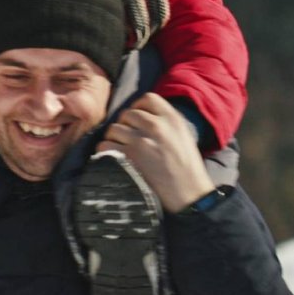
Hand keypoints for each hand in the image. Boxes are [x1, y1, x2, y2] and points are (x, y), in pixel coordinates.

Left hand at [96, 94, 214, 211]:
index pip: (147, 99)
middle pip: (127, 114)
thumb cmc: (187, 168)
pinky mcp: (128, 156)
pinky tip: (115, 158)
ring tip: (122, 150)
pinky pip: (105, 145)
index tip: (137, 120)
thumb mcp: (183, 136)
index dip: (138, 107)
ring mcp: (140, 141)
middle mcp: (156, 126)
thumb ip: (165, 122)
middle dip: (125, 125)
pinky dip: (105, 151)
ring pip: (113, 128)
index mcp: (172, 119)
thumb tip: (140, 114)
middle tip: (128, 139)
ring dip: (114, 139)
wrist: (188, 195)